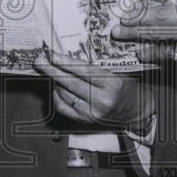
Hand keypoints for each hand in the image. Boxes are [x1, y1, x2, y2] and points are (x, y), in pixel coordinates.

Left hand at [33, 52, 154, 134]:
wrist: (138, 111)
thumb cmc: (127, 87)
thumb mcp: (117, 72)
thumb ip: (95, 67)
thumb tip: (68, 58)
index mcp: (112, 84)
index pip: (84, 71)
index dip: (66, 62)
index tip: (52, 54)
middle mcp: (102, 101)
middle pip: (71, 84)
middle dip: (52, 70)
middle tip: (39, 60)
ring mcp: (93, 113)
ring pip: (65, 96)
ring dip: (54, 82)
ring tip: (47, 70)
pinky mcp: (86, 122)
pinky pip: (65, 109)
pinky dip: (57, 97)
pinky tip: (55, 87)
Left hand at [112, 8, 176, 83]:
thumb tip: (153, 12)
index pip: (163, 12)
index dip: (142, 14)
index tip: (127, 14)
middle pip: (158, 29)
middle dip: (134, 31)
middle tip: (118, 32)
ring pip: (162, 50)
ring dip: (145, 50)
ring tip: (135, 51)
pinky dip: (167, 63)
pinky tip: (157, 62)